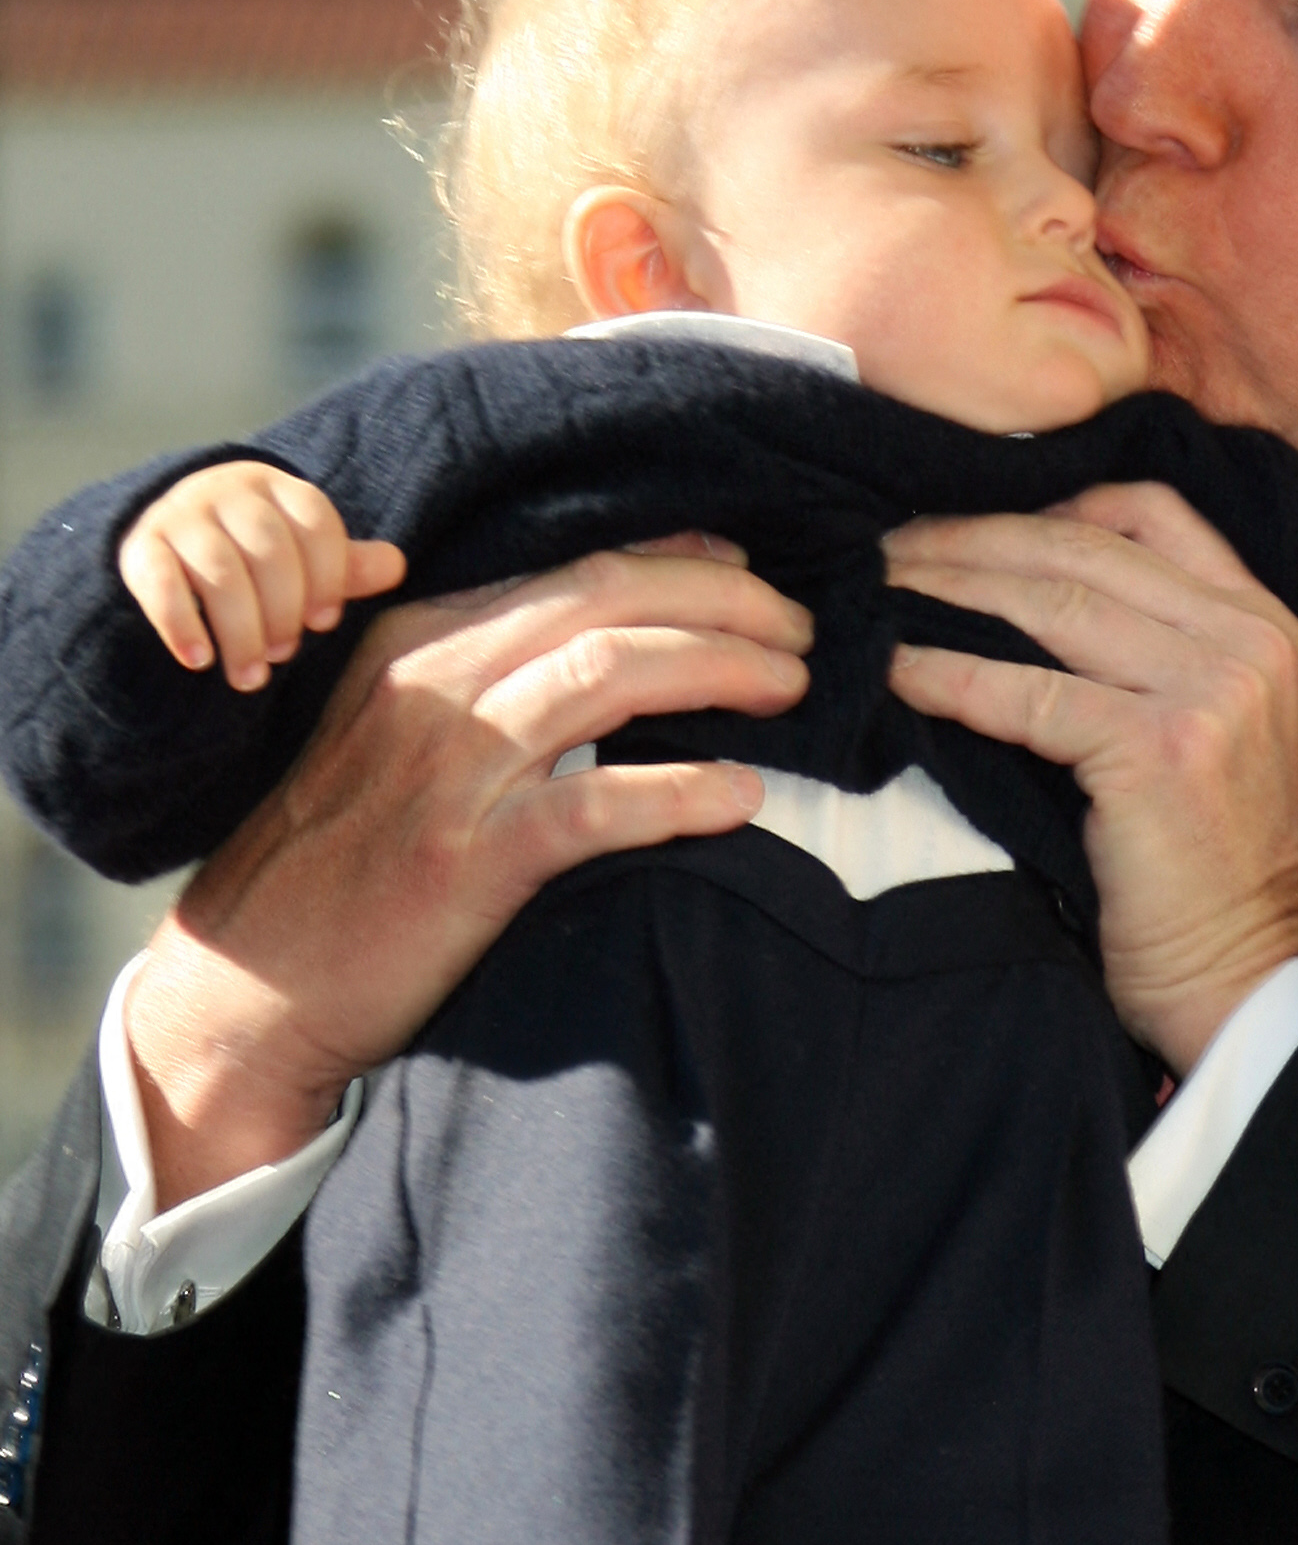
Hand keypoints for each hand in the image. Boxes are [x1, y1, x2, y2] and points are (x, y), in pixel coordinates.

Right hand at [118, 460, 407, 689]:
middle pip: (268, 548)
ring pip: (219, 571)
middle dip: (284, 610)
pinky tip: (199, 660)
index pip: (314, 521)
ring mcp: (180, 515)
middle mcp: (227, 491)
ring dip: (240, 630)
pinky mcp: (141, 547)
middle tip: (287, 654)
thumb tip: (395, 567)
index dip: (328, 574)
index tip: (326, 623)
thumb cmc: (253, 554)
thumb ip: (344, 565)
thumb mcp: (301, 556)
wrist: (168, 538)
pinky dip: (180, 624)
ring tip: (250, 676)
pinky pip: (161, 583)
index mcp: (276, 487)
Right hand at [124, 540, 811, 1207]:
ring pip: (609, 672)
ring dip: (721, 665)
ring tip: (791, 686)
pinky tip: (740, 796)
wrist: (250, 987)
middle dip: (725, 599)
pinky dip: (680, 792)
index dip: (680, 557)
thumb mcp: (395, 738)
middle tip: (801, 630)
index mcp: (417, 638)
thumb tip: (614, 638)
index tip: (749, 567)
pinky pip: (594, 805)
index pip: (573, 564)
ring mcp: (448, 770)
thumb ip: (484, 680)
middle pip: (607, 596)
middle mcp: (432, 683)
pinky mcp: (465, 862)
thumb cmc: (340, 862)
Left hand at [885, 483, 1297, 1072]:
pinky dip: (945, 674)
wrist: (1257, 986)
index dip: (1043, 502)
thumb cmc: (1215, 883)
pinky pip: (1024, 691)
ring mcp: (1212, 690)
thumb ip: (1152, 662)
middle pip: (1080, 545)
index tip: (961, 522)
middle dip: (967, 537)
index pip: (1148, 513)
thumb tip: (1015, 603)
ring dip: (943, 587)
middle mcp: (1249, 640)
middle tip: (881, 546)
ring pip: (1047, 599)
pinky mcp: (1161, 749)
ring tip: (871, 591)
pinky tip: (892, 672)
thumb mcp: (1213, 738)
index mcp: (1266, 626)